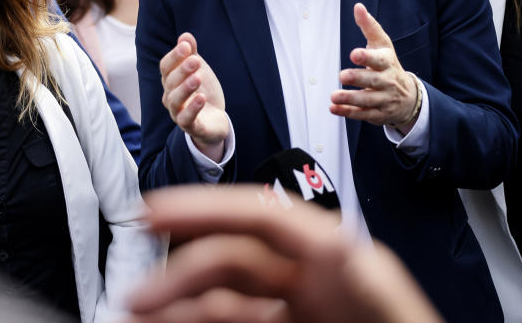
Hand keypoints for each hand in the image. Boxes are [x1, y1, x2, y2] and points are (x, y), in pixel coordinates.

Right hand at [125, 186, 442, 322]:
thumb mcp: (384, 306)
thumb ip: (358, 279)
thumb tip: (337, 249)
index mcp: (344, 262)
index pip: (262, 218)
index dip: (205, 209)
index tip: (153, 214)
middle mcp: (318, 278)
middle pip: (234, 259)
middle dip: (180, 273)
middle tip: (136, 296)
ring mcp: (305, 305)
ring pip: (228, 296)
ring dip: (182, 304)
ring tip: (139, 315)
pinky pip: (240, 320)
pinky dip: (202, 321)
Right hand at [159, 33, 228, 160]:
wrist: (215, 120)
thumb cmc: (202, 91)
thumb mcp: (199, 70)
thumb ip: (191, 54)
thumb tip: (185, 36)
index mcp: (170, 81)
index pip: (165, 67)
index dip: (174, 56)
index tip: (186, 46)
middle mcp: (170, 96)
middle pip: (170, 82)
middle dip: (182, 70)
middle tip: (195, 60)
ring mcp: (178, 113)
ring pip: (175, 100)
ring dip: (185, 88)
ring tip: (197, 78)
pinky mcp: (190, 127)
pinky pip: (186, 119)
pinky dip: (192, 108)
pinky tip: (201, 97)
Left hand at [330, 3, 419, 132]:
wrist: (408, 96)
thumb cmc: (388, 64)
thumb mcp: (382, 45)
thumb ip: (369, 26)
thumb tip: (358, 6)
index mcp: (387, 62)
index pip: (378, 59)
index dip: (367, 57)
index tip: (354, 53)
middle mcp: (387, 81)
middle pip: (373, 80)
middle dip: (358, 78)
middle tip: (342, 75)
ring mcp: (383, 99)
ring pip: (367, 100)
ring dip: (350, 98)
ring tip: (334, 96)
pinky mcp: (378, 113)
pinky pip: (362, 114)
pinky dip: (347, 112)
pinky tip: (334, 108)